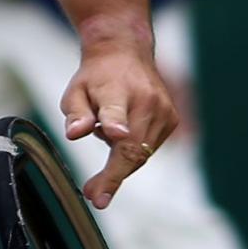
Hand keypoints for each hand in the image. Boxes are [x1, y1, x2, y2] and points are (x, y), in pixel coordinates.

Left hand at [59, 28, 176, 209]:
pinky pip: (149, 149)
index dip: (114, 125)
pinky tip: (122, 135)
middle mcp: (145, 100)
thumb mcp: (75, 91)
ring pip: (142, 154)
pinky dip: (133, 152)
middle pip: (132, 148)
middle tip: (94, 195)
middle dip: (113, 176)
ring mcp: (163, 109)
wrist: (125, 53)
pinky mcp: (172, 119)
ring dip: (121, 164)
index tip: (114, 136)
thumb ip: (75, 114)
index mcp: (116, 90)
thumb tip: (75, 133)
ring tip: (102, 150)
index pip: (115, 111)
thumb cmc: (96, 77)